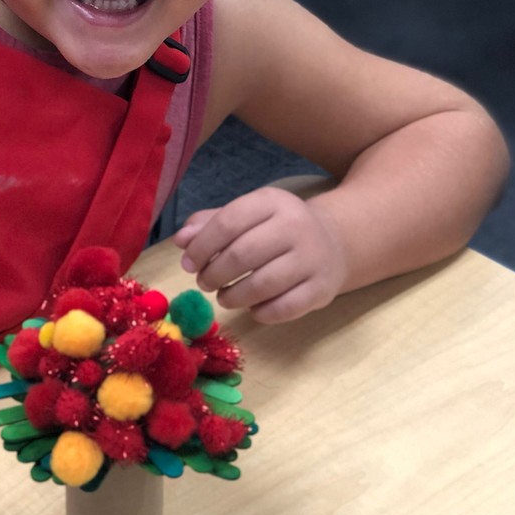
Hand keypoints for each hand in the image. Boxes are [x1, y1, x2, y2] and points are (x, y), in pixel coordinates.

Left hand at [172, 187, 346, 323]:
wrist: (334, 242)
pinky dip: (260, 312)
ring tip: (223, 296)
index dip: (202, 245)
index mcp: (272, 201)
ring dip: (233, 296)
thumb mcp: (247, 215)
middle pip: (243, 254)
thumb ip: (211, 224)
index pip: (228, 222)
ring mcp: (313, 259)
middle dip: (214, 273)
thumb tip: (181, 241)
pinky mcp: (322, 289)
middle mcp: (296, 226)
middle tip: (203, 282)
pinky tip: (251, 308)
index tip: (187, 263)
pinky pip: (284, 308)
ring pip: (263, 284)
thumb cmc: (276, 228)